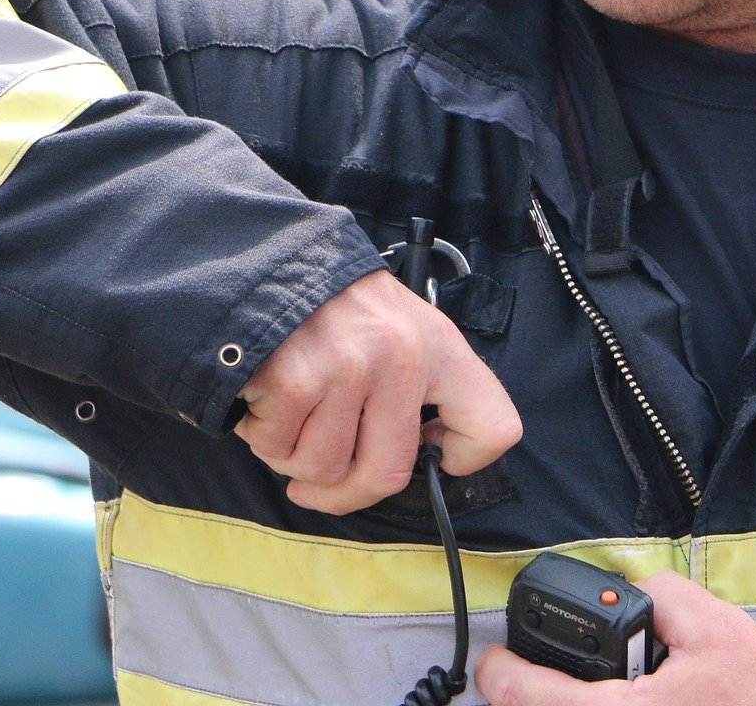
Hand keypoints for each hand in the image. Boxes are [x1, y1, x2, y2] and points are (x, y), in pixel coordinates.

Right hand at [232, 268, 521, 513]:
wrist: (270, 261)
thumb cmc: (338, 307)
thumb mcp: (402, 328)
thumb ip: (419, 388)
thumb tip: (420, 458)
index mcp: (439, 347)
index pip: (494, 427)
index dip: (464, 457)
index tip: (431, 454)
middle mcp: (401, 357)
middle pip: (387, 473)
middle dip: (346, 493)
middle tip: (321, 485)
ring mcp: (348, 368)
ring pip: (324, 469)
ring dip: (295, 458)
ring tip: (290, 415)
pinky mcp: (294, 378)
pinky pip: (277, 448)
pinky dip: (262, 435)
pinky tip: (266, 399)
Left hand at [476, 571, 755, 705]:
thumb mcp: (708, 622)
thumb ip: (655, 595)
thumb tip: (626, 598)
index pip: (530, 696)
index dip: (501, 672)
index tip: (492, 659)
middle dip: (526, 692)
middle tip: (520, 669)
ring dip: (553, 705)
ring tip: (556, 685)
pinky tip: (604, 694)